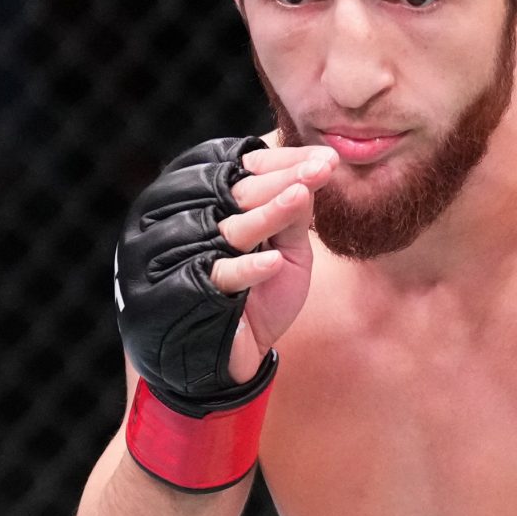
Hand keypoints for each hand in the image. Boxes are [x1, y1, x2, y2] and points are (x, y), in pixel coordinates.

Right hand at [210, 144, 331, 381]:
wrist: (234, 354)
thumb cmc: (261, 296)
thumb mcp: (288, 251)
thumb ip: (293, 216)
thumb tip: (310, 172)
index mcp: (216, 205)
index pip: (244, 170)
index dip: (283, 161)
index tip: (324, 160)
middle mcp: (196, 224)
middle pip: (237, 190)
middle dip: (283, 178)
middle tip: (323, 169)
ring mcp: (192, 257)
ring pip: (231, 228)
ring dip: (269, 211)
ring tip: (302, 194)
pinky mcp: (193, 293)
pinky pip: (222, 275)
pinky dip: (249, 267)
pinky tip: (275, 260)